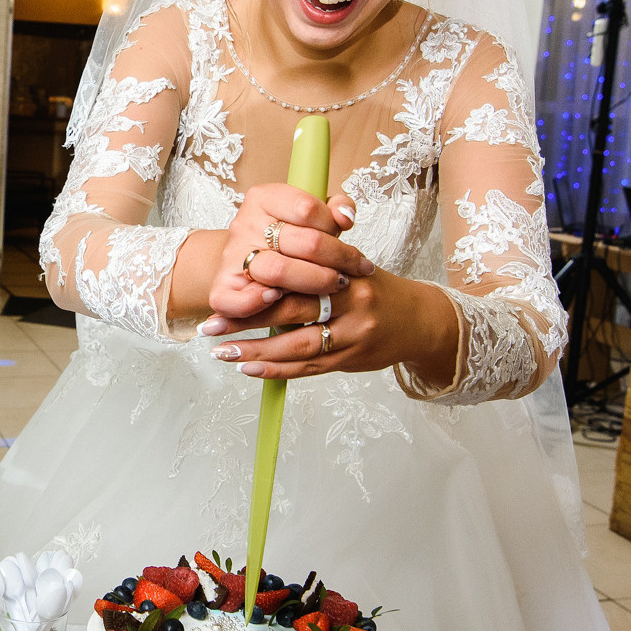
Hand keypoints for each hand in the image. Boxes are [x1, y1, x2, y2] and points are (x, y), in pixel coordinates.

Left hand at [200, 271, 456, 380]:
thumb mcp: (350, 263)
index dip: (260, 281)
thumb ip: (314, 261)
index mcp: (347, 270)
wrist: (419, 321)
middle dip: (247, 319)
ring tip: (222, 352)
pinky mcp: (350, 360)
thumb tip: (261, 263)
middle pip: (292, 311)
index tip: (226, 284)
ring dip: (256, 350)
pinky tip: (249, 367)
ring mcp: (353, 336)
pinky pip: (308, 367)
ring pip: (297, 346)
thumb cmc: (374, 289)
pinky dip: (276, 369)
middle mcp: (351, 303)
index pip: (298, 275)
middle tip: (211, 325)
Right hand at [208, 185, 372, 324]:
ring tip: (335, 285)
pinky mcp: (221, 289)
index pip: (307, 208)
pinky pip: (238, 301)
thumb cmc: (285, 240)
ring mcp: (232, 256)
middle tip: (356, 270)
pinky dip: (259, 303)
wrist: (242, 261)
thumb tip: (345, 217)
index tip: (347, 237)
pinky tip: (279, 299)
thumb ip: (334, 209)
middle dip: (340, 259)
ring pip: (279, 271)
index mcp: (263, 198)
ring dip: (316, 282)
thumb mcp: (309, 216)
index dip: (334, 226)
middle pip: (304, 243)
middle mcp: (244, 224)